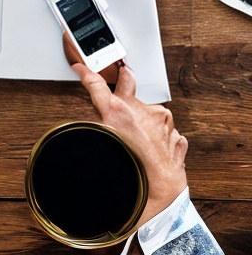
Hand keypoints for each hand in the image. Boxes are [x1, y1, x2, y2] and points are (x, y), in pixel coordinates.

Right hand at [72, 60, 188, 225]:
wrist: (159, 186)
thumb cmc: (131, 166)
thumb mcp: (101, 138)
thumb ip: (93, 126)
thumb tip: (80, 117)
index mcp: (118, 110)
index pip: (96, 84)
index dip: (86, 74)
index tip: (80, 68)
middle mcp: (141, 111)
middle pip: (130, 89)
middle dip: (126, 88)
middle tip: (123, 87)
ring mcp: (162, 123)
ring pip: (152, 115)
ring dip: (146, 123)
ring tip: (138, 140)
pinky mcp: (175, 136)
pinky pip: (168, 132)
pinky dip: (161, 138)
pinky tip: (153, 149)